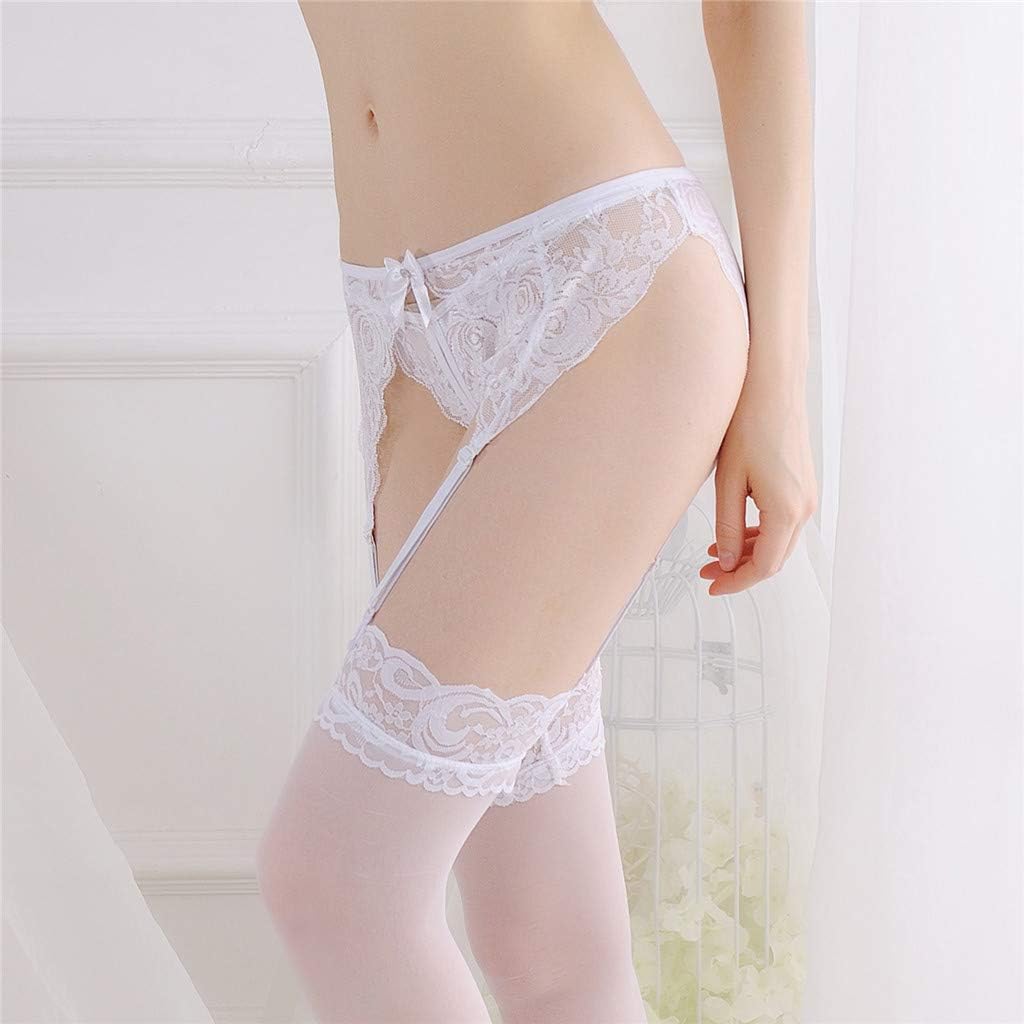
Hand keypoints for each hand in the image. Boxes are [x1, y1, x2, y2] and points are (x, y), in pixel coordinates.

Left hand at [699, 369, 817, 595]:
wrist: (772, 387)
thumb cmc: (750, 424)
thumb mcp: (728, 481)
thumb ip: (727, 526)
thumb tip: (726, 559)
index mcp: (786, 510)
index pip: (763, 566)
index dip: (736, 582)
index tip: (713, 586)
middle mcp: (804, 507)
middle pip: (774, 559)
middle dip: (740, 570)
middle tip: (706, 572)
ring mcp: (806, 496)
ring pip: (778, 542)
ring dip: (748, 553)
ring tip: (714, 554)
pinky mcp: (802, 485)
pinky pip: (782, 524)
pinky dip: (759, 535)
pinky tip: (734, 533)